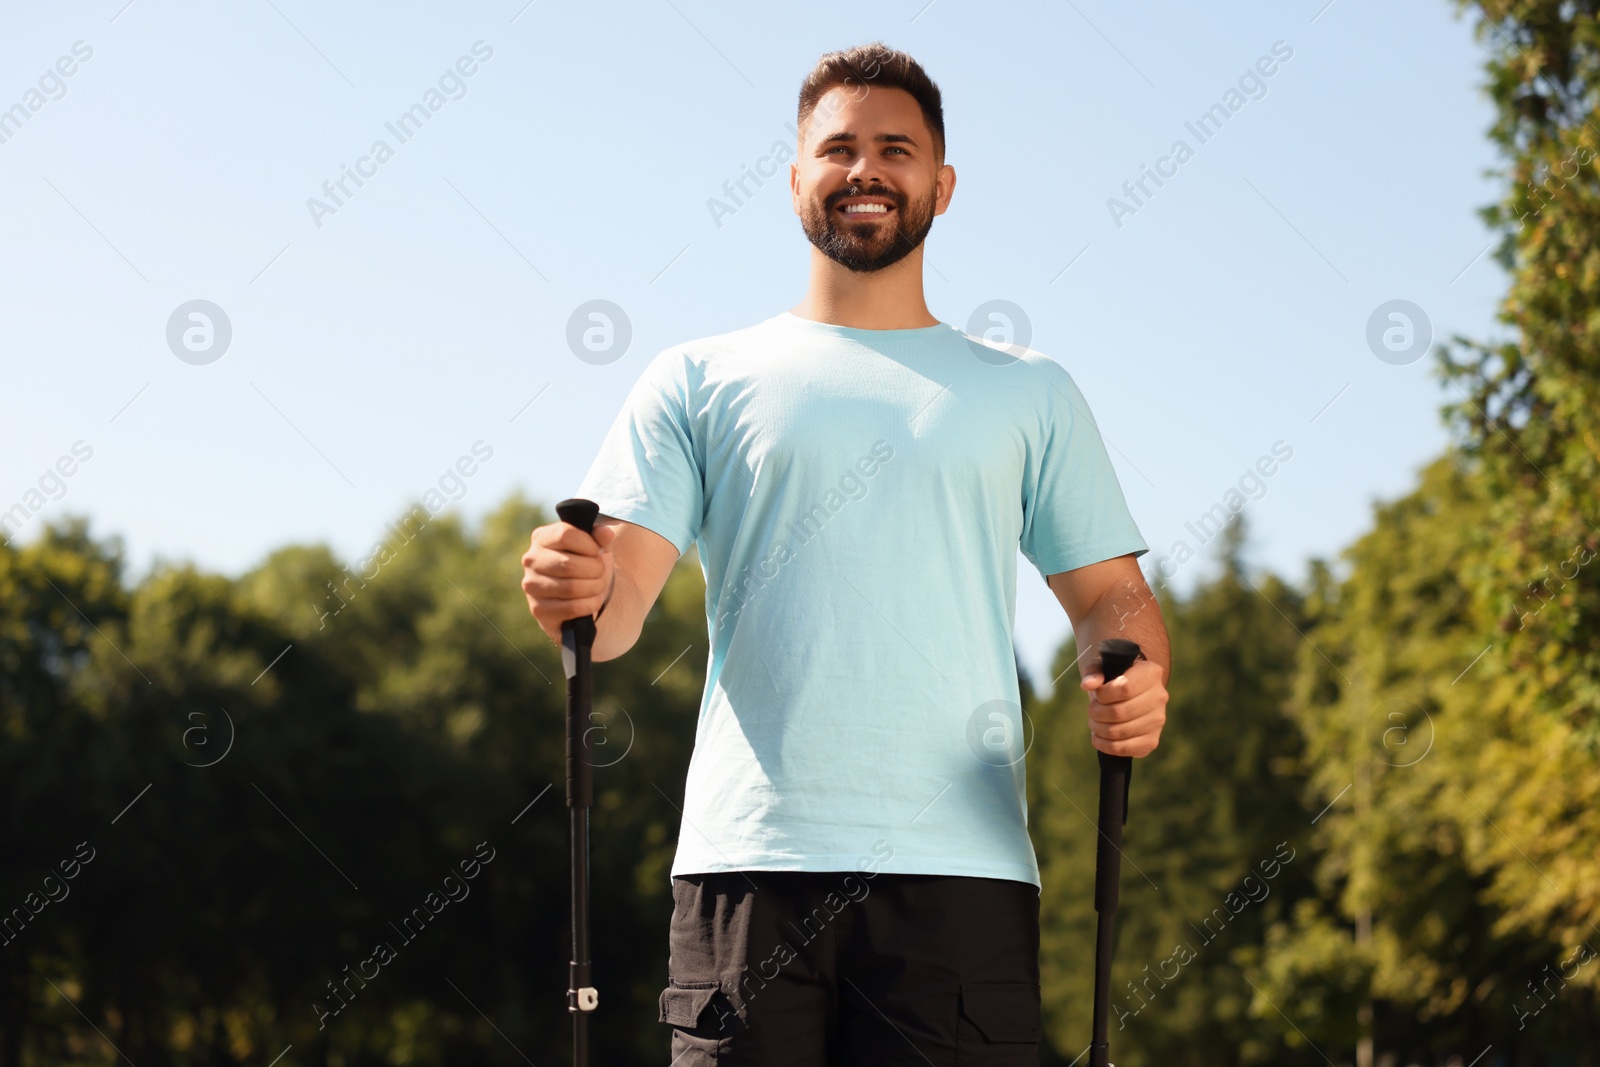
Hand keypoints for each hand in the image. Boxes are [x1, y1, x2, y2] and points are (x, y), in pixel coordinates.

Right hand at [521, 520, 617, 645]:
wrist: (573, 596)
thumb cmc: (583, 564)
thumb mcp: (593, 546)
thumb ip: (600, 536)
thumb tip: (606, 534)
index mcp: (542, 538)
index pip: (565, 535)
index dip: (589, 544)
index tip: (597, 551)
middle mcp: (532, 560)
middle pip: (569, 564)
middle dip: (595, 570)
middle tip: (600, 572)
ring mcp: (532, 585)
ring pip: (572, 588)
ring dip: (594, 588)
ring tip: (598, 586)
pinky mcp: (538, 609)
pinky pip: (572, 608)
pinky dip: (590, 604)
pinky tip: (593, 600)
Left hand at [1080, 658, 1166, 757]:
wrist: (1131, 693)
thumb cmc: (1114, 677)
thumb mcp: (1102, 666)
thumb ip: (1093, 671)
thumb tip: (1087, 685)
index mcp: (1151, 673)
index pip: (1124, 688)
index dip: (1103, 694)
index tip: (1097, 694)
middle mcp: (1159, 696)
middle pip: (1119, 713)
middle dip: (1096, 713)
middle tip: (1092, 710)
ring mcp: (1158, 720)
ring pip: (1118, 732)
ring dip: (1098, 729)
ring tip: (1094, 722)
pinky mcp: (1152, 741)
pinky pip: (1123, 749)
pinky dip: (1104, 745)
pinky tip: (1098, 736)